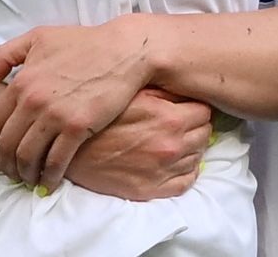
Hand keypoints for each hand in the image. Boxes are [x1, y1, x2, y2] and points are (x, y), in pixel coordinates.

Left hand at [0, 18, 155, 191]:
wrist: (124, 50)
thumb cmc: (84, 42)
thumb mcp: (39, 38)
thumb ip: (5, 56)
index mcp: (21, 82)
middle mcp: (33, 101)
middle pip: (7, 145)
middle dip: (5, 165)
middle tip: (11, 174)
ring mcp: (55, 115)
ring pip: (28, 157)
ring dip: (25, 174)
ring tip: (29, 180)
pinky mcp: (77, 127)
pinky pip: (56, 161)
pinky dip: (49, 177)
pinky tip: (49, 184)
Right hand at [66, 88, 212, 200]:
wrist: (71, 150)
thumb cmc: (102, 117)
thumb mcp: (134, 93)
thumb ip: (165, 91)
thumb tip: (188, 88)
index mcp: (169, 119)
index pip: (205, 112)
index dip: (196, 108)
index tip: (187, 108)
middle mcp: (171, 146)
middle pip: (204, 134)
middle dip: (194, 127)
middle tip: (180, 125)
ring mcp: (163, 170)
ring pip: (197, 157)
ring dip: (190, 149)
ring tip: (174, 142)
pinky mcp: (152, 190)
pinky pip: (186, 182)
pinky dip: (185, 172)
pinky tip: (174, 163)